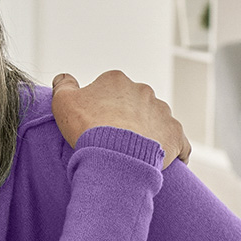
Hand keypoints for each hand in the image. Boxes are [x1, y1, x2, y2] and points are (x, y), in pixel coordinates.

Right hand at [51, 71, 190, 168]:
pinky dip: (172, 150)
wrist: (114, 154)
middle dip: (127, 118)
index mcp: (116, 81)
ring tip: (134, 153)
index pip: (110, 90)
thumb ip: (63, 85)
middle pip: (134, 103)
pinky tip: (164, 162)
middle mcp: (143, 91)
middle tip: (114, 139)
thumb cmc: (88, 128)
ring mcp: (162, 111)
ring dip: (148, 133)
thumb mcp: (63, 102)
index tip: (96, 124)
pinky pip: (178, 142)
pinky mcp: (175, 134)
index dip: (102, 107)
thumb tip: (63, 78)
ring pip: (155, 120)